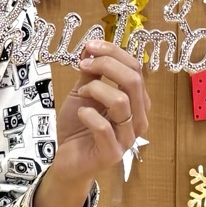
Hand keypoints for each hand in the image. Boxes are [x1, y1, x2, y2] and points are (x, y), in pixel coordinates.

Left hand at [35, 39, 150, 206]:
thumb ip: (90, 73)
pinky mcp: (113, 153)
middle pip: (134, 81)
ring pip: (122, 102)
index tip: (90, 46)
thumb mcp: (82, 93)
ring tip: (81, 95)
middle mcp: (138, 118)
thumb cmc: (78, 126)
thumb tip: (91, 46)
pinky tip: (80, 114)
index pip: (136, 68)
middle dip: (106, 65)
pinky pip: (104, 127)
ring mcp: (128, 138)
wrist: (67, 160)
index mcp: (136, 101)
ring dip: (96, 90)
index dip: (114, 52)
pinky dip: (88, 115)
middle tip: (83, 65)